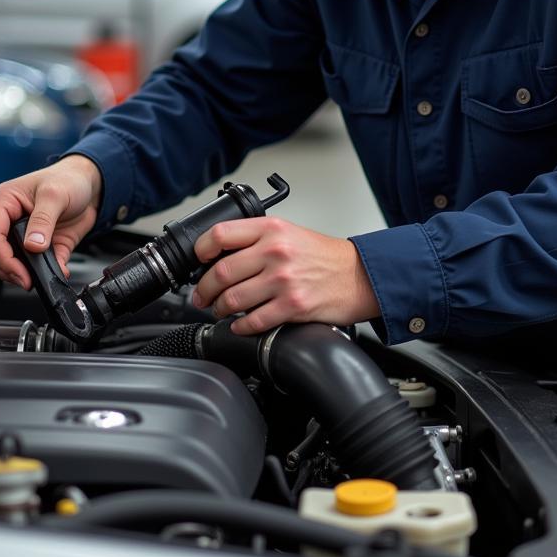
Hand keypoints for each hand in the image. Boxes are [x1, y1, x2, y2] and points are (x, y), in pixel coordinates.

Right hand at [0, 154, 102, 288]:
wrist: (89, 185)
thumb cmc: (68, 179)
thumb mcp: (55, 194)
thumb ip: (43, 220)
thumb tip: (32, 246)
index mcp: (3, 201)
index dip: (2, 258)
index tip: (20, 272)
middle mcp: (7, 219)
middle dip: (7, 270)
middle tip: (27, 280)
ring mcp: (20, 235)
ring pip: (6, 263)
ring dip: (21, 274)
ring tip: (40, 277)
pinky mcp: (37, 248)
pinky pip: (34, 267)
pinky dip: (43, 273)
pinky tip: (57, 271)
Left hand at [191, 216, 379, 334]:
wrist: (358, 275)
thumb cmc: (324, 256)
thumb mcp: (289, 232)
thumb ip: (257, 239)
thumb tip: (221, 255)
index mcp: (272, 229)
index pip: (221, 234)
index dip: (201, 249)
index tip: (198, 260)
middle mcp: (275, 252)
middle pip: (221, 271)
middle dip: (204, 289)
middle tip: (202, 296)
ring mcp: (283, 280)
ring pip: (233, 299)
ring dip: (219, 309)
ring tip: (220, 310)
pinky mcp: (292, 306)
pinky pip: (253, 321)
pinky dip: (240, 327)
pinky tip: (240, 325)